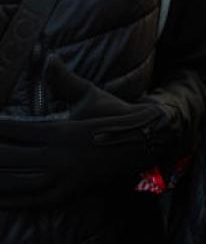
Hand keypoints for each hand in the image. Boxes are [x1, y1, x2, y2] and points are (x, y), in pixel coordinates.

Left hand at [0, 57, 170, 206]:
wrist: (139, 141)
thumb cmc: (112, 113)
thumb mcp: (89, 94)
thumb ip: (63, 79)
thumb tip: (48, 57)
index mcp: (61, 131)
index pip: (15, 131)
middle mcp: (58, 158)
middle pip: (9, 159)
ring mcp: (60, 180)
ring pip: (15, 182)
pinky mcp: (64, 194)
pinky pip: (29, 201)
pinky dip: (8, 198)